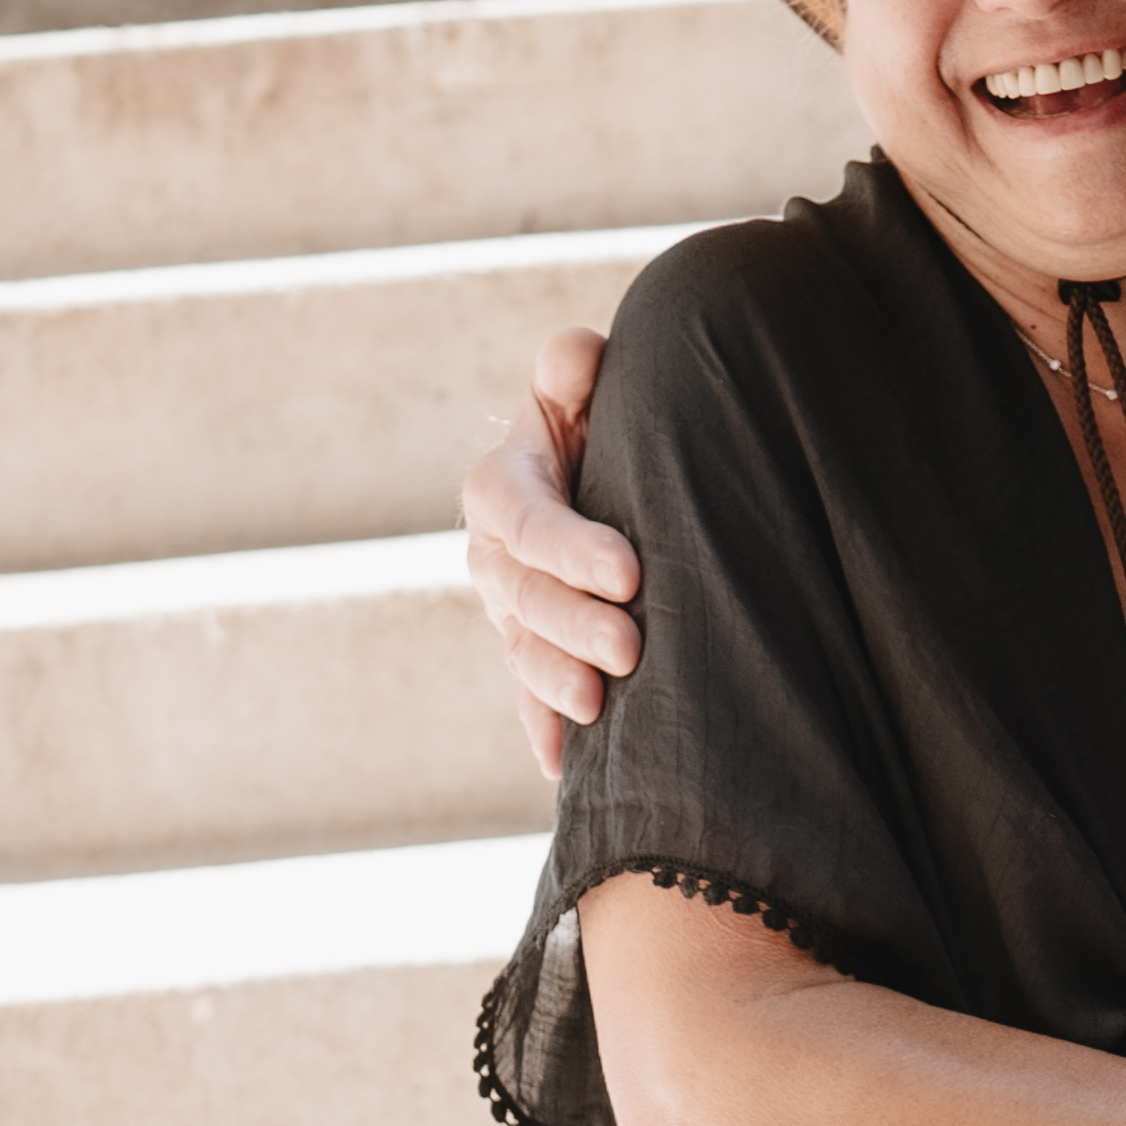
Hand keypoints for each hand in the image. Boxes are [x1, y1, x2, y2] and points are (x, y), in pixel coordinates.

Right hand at [462, 327, 640, 779]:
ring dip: (555, 684)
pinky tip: (561, 770)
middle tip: (629, 648)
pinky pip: (530, 701)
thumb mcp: (586, 393)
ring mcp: (511, 613)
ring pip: (522, 652)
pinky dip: (544, 734)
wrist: (612, 476)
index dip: (568, 546)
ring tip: (601, 709)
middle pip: (520, 595)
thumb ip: (574, 372)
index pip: (521, 517)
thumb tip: (577, 355)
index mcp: (502, 485)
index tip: (628, 571)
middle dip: (570, 626)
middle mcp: (495, 555)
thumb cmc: (606, 423)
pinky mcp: (534, 656)